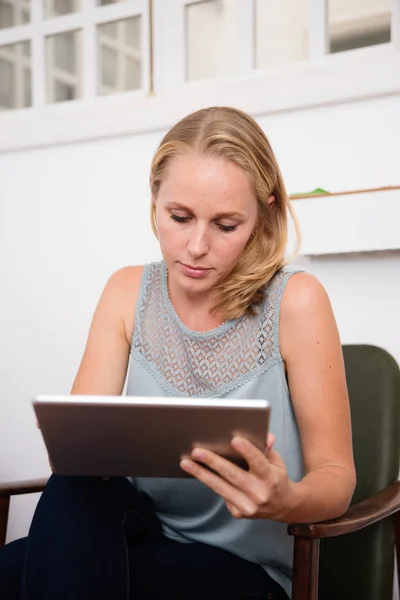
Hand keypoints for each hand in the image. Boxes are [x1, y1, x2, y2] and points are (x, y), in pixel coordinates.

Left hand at [180, 433, 295, 520]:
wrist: (284, 507)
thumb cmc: (277, 478)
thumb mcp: (277, 461)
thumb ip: (267, 448)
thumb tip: (265, 436)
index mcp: (271, 478)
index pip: (258, 462)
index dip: (247, 451)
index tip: (234, 440)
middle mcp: (259, 493)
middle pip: (233, 475)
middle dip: (213, 462)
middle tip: (197, 451)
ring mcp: (248, 506)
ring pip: (221, 487)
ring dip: (201, 474)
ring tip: (186, 462)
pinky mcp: (238, 513)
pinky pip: (221, 495)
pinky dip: (210, 482)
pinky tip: (199, 473)